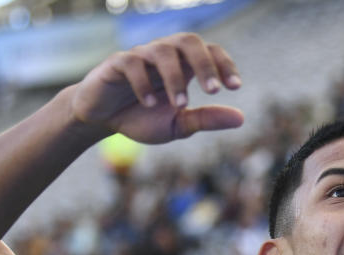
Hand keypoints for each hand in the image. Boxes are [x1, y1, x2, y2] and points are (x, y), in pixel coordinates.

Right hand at [69, 33, 243, 142]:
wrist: (103, 120)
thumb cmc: (143, 117)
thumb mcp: (179, 125)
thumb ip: (206, 119)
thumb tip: (241, 118)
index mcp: (184, 66)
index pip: (210, 51)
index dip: (224, 64)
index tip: (235, 87)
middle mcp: (165, 55)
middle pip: (189, 40)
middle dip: (205, 64)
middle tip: (214, 91)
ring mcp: (140, 56)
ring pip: (163, 50)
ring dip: (176, 78)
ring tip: (181, 105)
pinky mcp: (117, 63)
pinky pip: (132, 63)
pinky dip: (144, 83)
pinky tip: (149, 104)